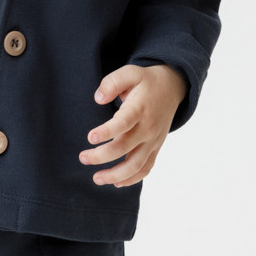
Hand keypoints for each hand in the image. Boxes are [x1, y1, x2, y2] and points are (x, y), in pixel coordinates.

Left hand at [79, 64, 186, 186]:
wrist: (172, 87)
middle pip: (125, 147)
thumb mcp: (130, 72)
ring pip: (136, 165)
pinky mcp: (155, 148)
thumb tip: (98, 99)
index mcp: (140, 108)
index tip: (90, 137)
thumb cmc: (145, 81)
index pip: (123, 123)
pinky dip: (132, 179)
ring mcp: (153, 140)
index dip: (106, 132)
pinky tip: (116, 183)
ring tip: (96, 178)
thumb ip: (112, 83)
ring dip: (116, 175)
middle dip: (102, 156)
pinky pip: (146, 168)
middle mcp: (148, 127)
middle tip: (83, 158)